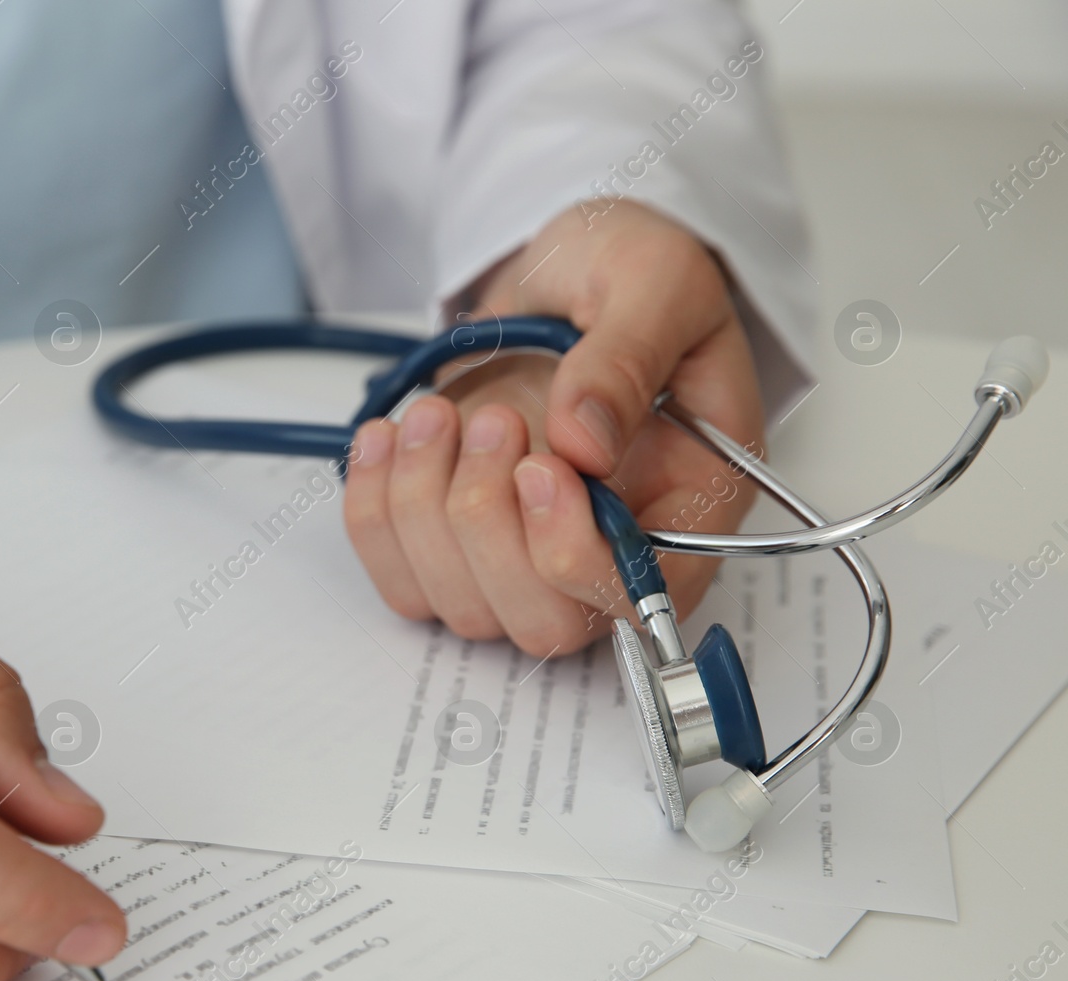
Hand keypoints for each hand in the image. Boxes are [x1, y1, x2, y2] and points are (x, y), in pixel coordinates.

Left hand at [344, 199, 765, 653]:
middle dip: (489, 527)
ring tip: (438, 412)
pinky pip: (398, 575)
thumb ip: (627, 356)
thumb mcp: (655, 280)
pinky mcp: (455, 544)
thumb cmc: (631, 274)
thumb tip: (585, 443)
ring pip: (461, 606)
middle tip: (491, 421)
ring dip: (426, 507)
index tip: (539, 469)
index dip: (579, 557)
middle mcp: (611, 551)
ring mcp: (526, 558)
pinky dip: (375, 512)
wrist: (561, 271)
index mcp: (692, 504)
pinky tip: (388, 438)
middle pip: (542, 622)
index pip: (646, 598)